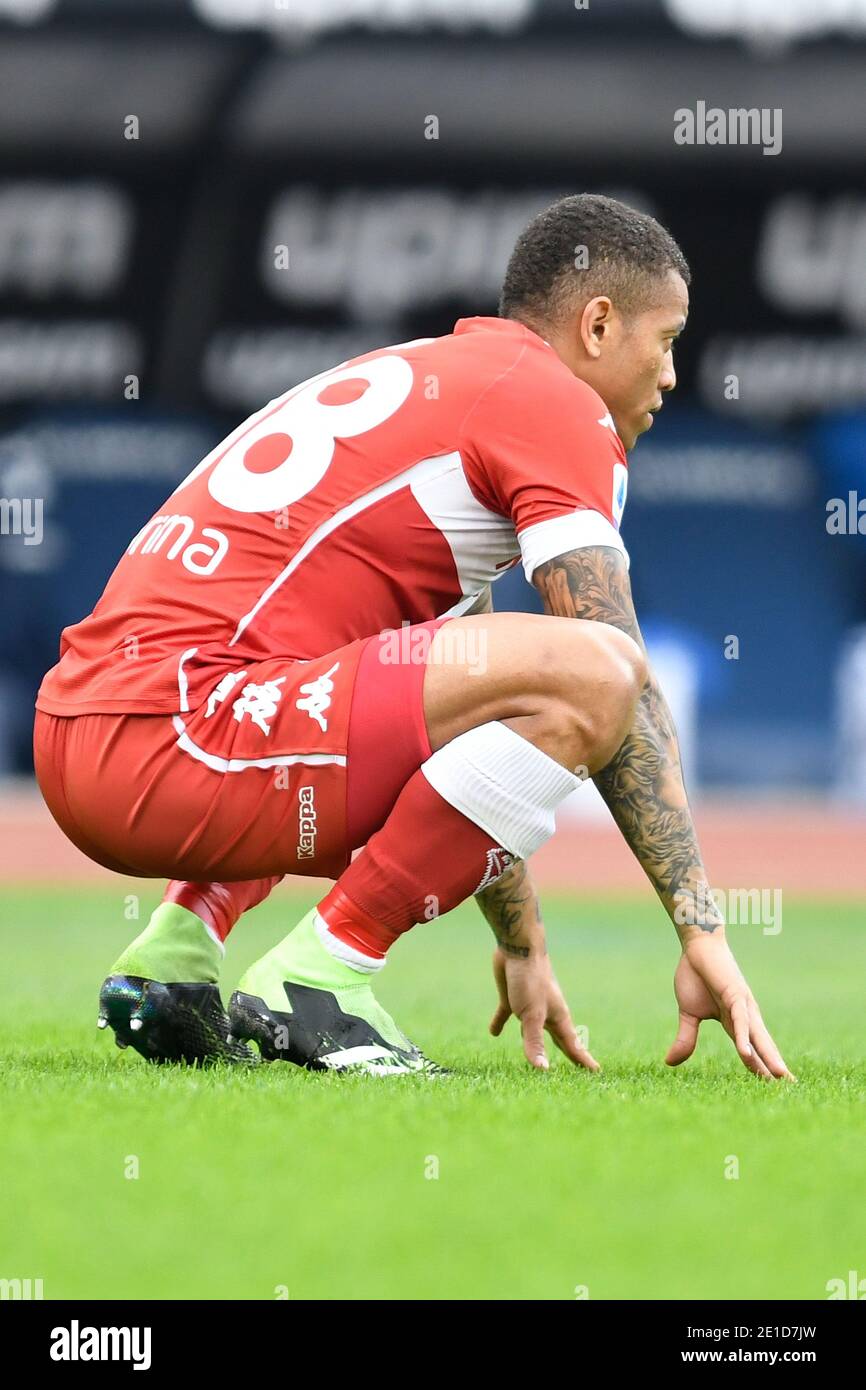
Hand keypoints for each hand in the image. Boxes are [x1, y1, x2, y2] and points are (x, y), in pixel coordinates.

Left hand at [489, 946, 599, 1071]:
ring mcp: (529, 1006)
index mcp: (557, 1018)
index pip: (573, 1046)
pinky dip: (500, 1024)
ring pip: (535, 1031)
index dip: (583, 1061)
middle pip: (559, 1040)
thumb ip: (535, 1042)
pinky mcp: (511, 997)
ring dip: (538, 1044)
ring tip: (541, 1057)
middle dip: (569, 1054)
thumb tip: (542, 1070)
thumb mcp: (531, 1016)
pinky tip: (494, 1033)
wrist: (518, 946)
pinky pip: (505, 1015)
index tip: (596, 1073)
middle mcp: (546, 1014)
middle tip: (580, 1069)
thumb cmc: (530, 980)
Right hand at [666, 934, 795, 1079]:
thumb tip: (669, 1063)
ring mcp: (742, 1005)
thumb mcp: (688, 1014)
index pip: (751, 1050)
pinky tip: (746, 1054)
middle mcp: (745, 1016)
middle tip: (791, 1088)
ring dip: (768, 1057)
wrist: (696, 947)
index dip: (761, 1068)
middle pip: (763, 1047)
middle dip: (775, 1067)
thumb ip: (686, 1039)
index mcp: (734, 1022)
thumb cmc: (695, 976)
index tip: (773, 1087)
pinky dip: (743, 1038)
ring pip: (757, 1037)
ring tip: (779, 1078)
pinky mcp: (734, 995)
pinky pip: (740, 1021)